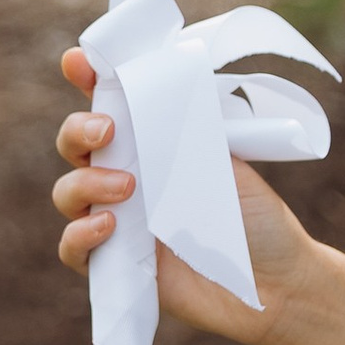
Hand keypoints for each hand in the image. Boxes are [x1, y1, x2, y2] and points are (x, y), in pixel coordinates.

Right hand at [51, 46, 314, 344]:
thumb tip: (162, 87)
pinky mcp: (115, 266)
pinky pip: (73, 248)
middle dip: (79, 130)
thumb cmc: (256, 217)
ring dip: (86, 183)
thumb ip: (190, 126)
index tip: (78, 63)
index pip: (111, 104)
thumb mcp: (227, 159)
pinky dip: (80, 235)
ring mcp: (118, 222)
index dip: (88, 78)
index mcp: (154, 144)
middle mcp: (128, 178)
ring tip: (128, 188)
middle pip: (75, 146)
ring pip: (68, 193)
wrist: (276, 281)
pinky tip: (108, 227)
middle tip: (108, 130)